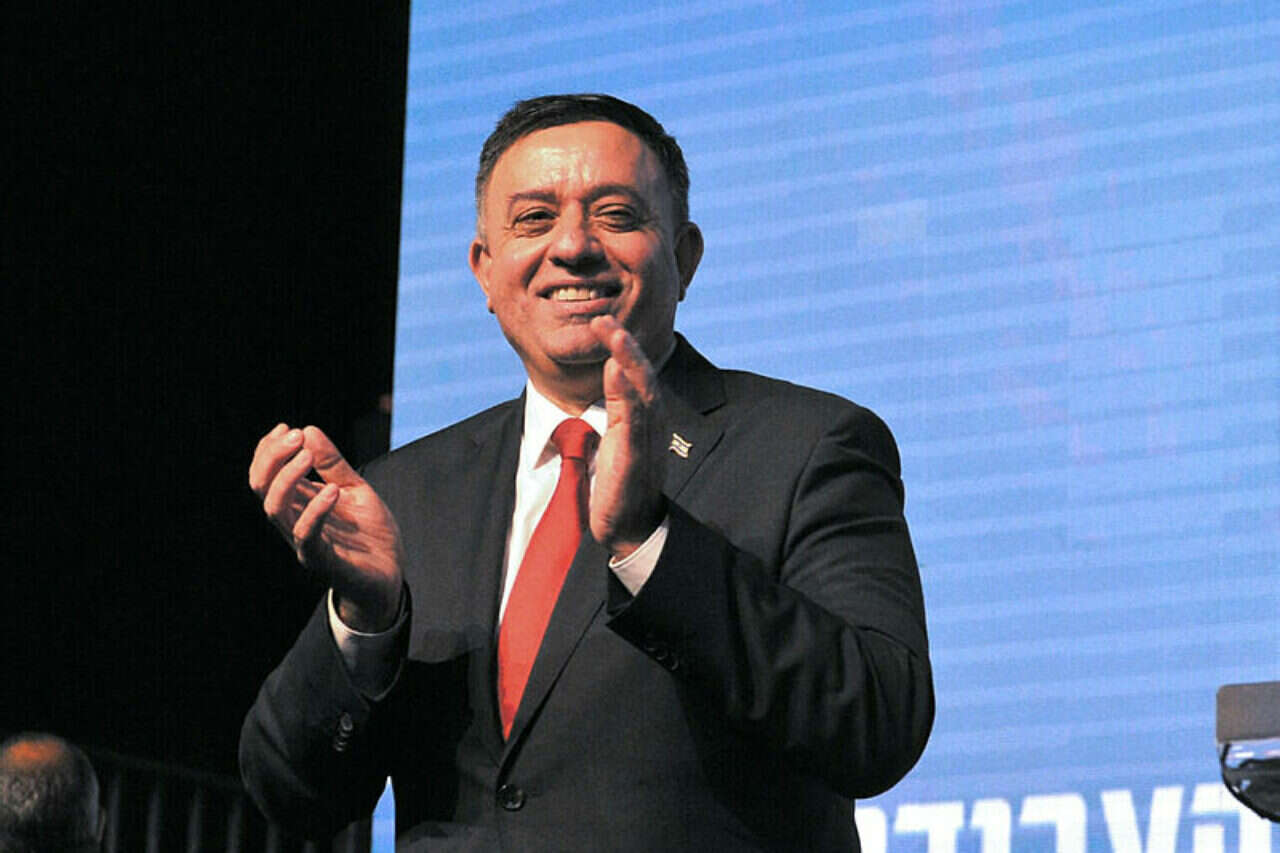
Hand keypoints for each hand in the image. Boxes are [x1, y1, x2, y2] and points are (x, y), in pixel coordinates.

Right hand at [248, 424, 403, 631]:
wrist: (390, 575)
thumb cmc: (369, 535)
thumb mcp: (355, 489)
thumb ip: (334, 465)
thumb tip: (309, 430)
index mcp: (298, 503)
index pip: (266, 474)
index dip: (268, 450)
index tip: (286, 427)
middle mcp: (294, 521)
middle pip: (261, 487)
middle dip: (272, 457)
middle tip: (296, 435)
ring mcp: (304, 542)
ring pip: (275, 508)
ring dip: (288, 477)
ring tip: (308, 454)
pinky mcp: (322, 562)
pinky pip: (305, 537)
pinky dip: (315, 511)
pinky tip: (332, 491)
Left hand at [587, 315, 667, 557]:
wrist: (630, 530)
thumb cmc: (621, 486)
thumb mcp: (616, 439)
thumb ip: (617, 406)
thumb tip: (613, 373)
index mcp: (643, 421)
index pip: (637, 376)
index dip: (624, 348)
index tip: (605, 322)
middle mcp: (650, 426)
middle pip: (643, 377)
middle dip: (626, 345)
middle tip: (606, 318)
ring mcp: (645, 442)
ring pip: (642, 393)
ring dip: (628, 360)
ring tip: (614, 333)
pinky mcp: (635, 460)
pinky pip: (633, 421)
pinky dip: (628, 394)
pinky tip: (618, 372)